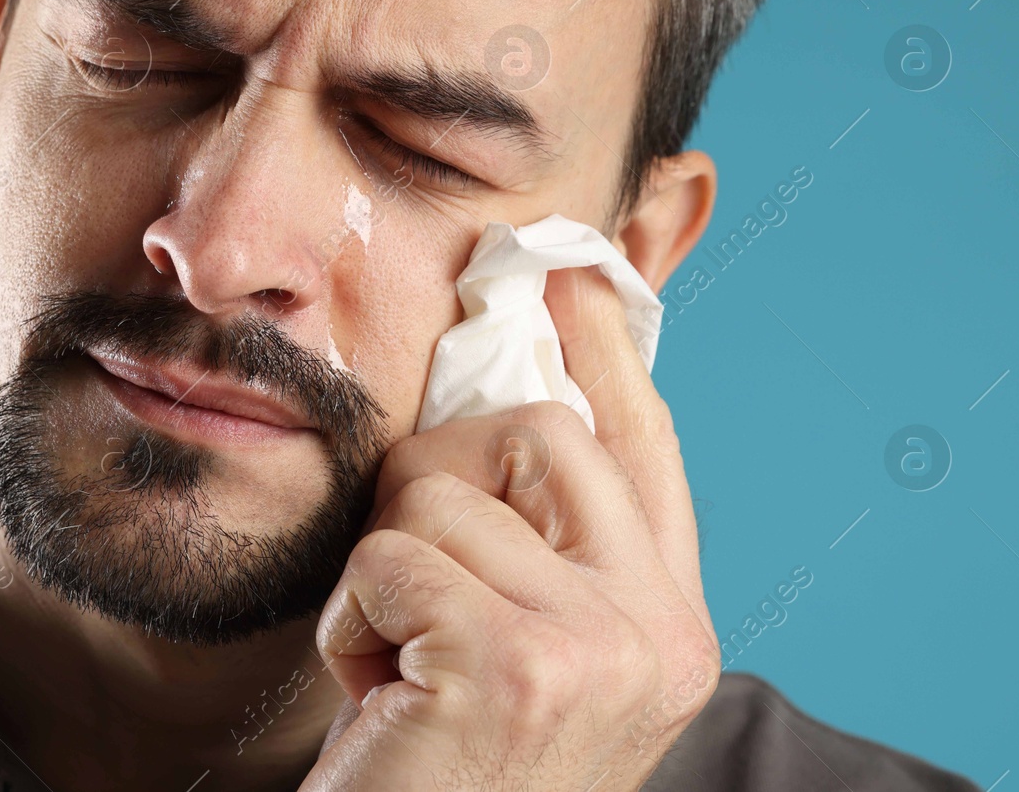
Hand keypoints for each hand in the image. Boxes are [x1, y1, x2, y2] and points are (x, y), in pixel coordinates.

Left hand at [302, 266, 719, 790]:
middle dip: (437, 474)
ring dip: (384, 573)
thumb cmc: (446, 772)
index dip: (609, 355)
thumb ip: (543, 549)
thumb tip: (513, 397)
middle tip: (406, 569)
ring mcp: (599, 649)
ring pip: (441, 492)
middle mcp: (659, 634)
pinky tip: (374, 698)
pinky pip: (389, 557)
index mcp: (667, 626)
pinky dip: (351, 621)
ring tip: (398, 669)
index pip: (646, 451)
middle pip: (540, 434)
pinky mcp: (517, 666)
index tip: (580, 275)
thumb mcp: (521, 657)